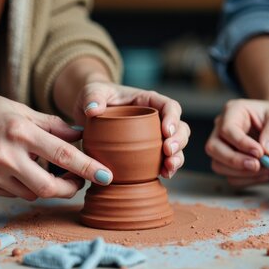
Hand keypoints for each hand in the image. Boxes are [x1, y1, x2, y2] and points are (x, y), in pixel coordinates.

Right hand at [0, 86, 113, 200]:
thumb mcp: (21, 109)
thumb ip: (53, 125)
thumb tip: (81, 136)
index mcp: (20, 132)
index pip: (64, 156)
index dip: (89, 169)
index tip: (108, 177)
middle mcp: (6, 156)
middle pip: (50, 188)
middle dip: (71, 189)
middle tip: (79, 181)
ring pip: (32, 194)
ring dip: (47, 187)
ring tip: (47, 169)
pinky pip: (14, 193)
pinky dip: (25, 186)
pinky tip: (22, 170)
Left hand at [72, 81, 189, 178]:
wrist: (88, 113)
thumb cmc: (95, 97)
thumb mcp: (91, 92)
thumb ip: (93, 97)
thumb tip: (93, 110)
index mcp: (149, 101)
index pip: (170, 106)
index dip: (173, 118)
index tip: (166, 131)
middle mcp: (157, 118)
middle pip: (180, 127)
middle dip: (178, 141)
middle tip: (168, 152)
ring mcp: (155, 136)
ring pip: (176, 146)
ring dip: (177, 157)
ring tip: (168, 168)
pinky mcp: (149, 152)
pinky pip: (164, 160)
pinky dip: (167, 168)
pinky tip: (163, 175)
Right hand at [205, 99, 268, 186]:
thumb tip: (267, 151)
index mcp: (232, 111)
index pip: (227, 130)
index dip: (241, 144)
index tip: (260, 153)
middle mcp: (221, 128)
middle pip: (214, 148)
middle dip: (236, 161)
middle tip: (258, 166)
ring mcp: (221, 146)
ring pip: (219, 165)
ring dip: (244, 173)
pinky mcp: (227, 162)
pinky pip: (231, 176)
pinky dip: (249, 180)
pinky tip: (267, 174)